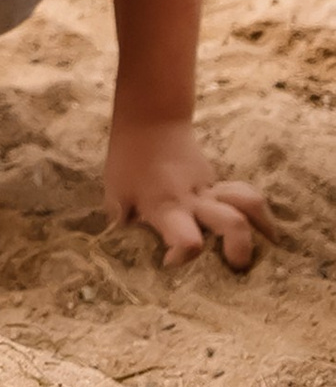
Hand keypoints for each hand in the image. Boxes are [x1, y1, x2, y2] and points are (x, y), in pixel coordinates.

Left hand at [106, 111, 274, 269]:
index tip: (171, 263)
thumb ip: (122, 220)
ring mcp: (211, 189)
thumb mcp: (116, 190)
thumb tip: (124, 245)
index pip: (187, 239)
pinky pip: (243, 196)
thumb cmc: (129, 159)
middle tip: (237, 266)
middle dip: (241, 248)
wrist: (152, 120)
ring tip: (270, 246)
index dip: (184, 257)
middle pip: (232, 223)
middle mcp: (195, 201)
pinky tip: (262, 227)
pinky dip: (255, 212)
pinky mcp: (218, 182)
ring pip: (249, 202)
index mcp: (167, 207)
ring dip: (262, 226)